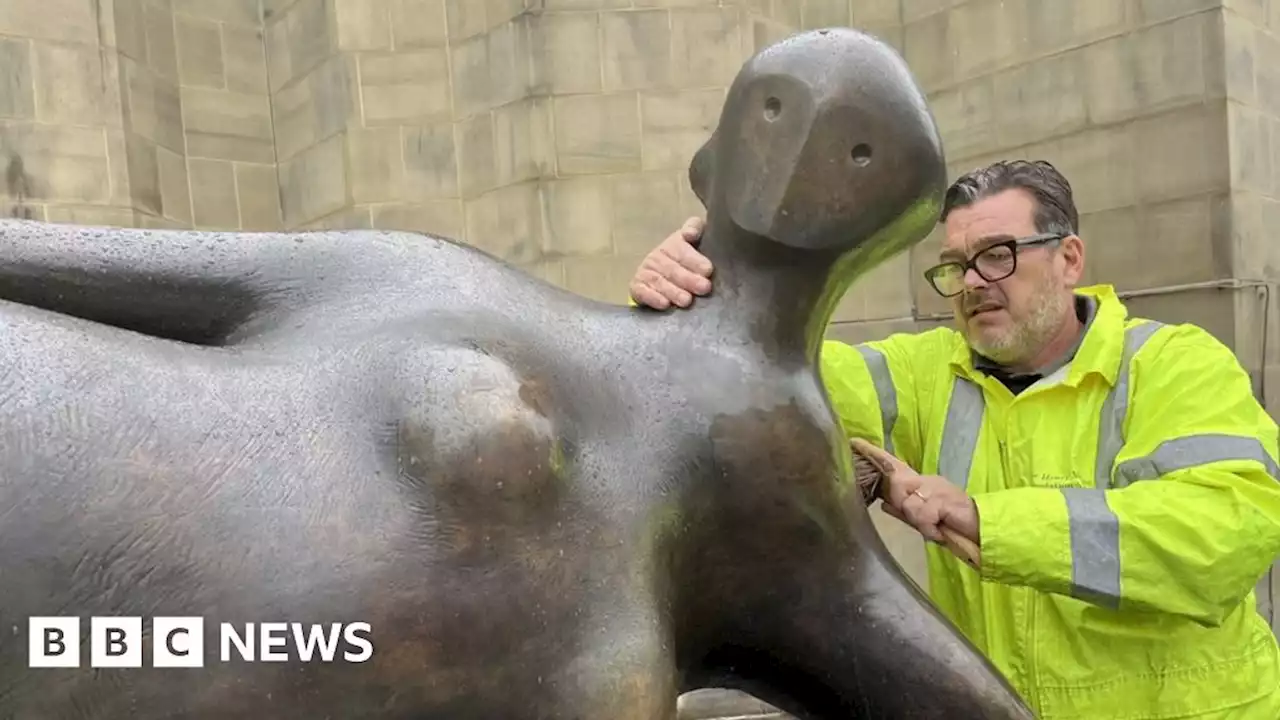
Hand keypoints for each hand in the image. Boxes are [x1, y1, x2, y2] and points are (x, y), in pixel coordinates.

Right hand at [628, 217, 713, 308]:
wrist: (661, 275)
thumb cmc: (685, 259)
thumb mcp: (693, 240)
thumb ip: (695, 229)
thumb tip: (690, 232)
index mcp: (673, 243)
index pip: (681, 249)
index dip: (694, 259)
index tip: (708, 270)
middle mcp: (657, 256)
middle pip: (672, 268)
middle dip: (688, 279)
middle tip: (704, 288)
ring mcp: (646, 271)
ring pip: (659, 281)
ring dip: (673, 291)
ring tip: (687, 300)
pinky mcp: (637, 286)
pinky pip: (643, 291)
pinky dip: (653, 298)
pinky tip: (664, 304)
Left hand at [851, 439, 980, 564]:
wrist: (981, 529)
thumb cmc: (952, 525)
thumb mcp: (924, 520)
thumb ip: (904, 512)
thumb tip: (884, 503)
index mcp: (920, 483)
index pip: (894, 466)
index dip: (874, 455)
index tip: (855, 443)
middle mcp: (926, 480)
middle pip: (897, 485)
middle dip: (904, 505)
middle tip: (926, 519)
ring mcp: (935, 487)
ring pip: (908, 502)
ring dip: (919, 520)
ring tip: (936, 525)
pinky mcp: (942, 498)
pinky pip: (922, 514)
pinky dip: (929, 526)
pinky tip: (941, 528)